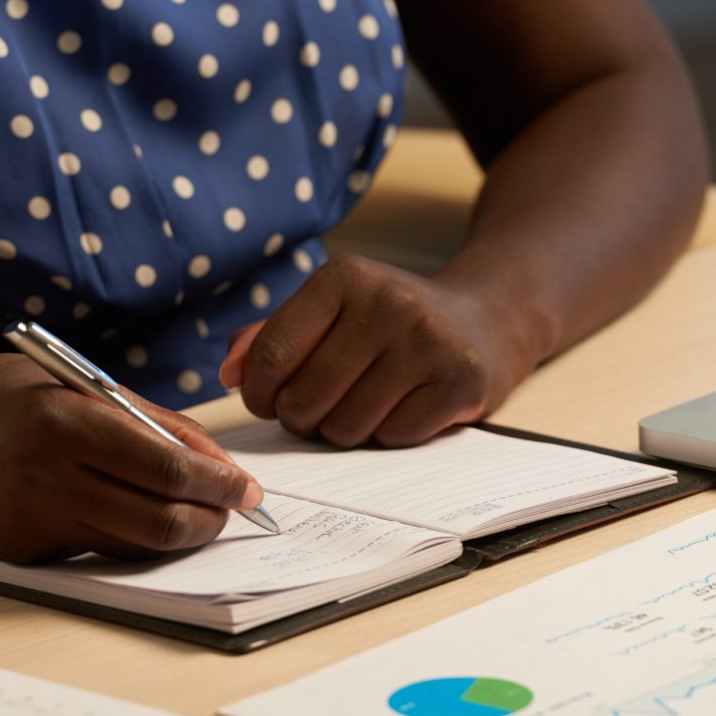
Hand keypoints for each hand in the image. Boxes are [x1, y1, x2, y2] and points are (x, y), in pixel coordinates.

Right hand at [0, 355, 261, 561]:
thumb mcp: (72, 384)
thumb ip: (147, 418)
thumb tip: (213, 457)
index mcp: (67, 422)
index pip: (168, 467)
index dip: (220, 483)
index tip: (249, 488)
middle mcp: (50, 477)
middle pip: (160, 520)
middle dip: (211, 519)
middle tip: (233, 508)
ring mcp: (34, 521)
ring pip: (136, 546)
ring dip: (180, 534)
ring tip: (199, 513)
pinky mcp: (22, 552)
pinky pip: (98, 550)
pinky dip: (132, 536)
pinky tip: (140, 514)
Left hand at [220, 255, 541, 446]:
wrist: (485, 321)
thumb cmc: (388, 325)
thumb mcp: (330, 313)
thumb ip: (269, 338)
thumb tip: (230, 373)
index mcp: (344, 277)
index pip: (273, 356)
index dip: (261, 395)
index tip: (270, 402)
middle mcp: (388, 301)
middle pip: (306, 400)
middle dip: (304, 419)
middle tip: (323, 409)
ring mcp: (429, 340)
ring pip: (347, 427)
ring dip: (346, 431)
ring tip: (365, 405)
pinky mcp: (461, 380)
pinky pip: (394, 438)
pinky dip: (390, 436)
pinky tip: (404, 408)